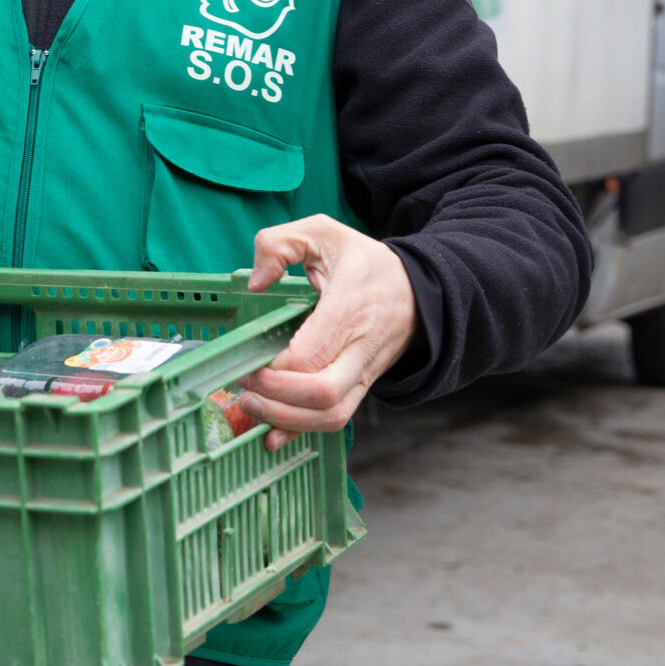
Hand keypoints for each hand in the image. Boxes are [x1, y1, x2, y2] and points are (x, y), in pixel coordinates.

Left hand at [230, 215, 416, 448]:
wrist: (420, 289)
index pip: (309, 355)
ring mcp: (364, 373)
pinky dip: (303, 431)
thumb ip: (279, 244)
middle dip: (276, 399)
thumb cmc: (365, 262)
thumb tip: (256, 282)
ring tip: (251, 406)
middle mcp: (361, 347)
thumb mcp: (323, 232)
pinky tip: (274, 433)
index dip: (274, 368)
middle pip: (323, 394)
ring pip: (332, 416)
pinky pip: (337, 420)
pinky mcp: (362, 386)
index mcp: (349, 308)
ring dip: (287, 421)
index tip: (246, 360)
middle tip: (244, 387)